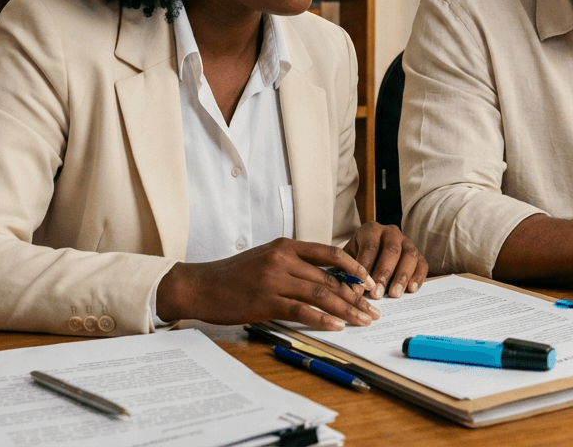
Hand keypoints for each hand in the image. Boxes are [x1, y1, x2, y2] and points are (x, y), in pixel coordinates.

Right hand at [155, 238, 380, 330]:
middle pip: (330, 277)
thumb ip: (293, 264)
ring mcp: (275, 280)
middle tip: (372, 308)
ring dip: (347, 309)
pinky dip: (324, 319)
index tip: (369, 280)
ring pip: (322, 294)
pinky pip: (303, 311)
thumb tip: (328, 279)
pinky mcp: (266, 301)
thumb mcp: (266, 258)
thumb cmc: (234, 275)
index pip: (329, 253)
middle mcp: (283, 259)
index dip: (353, 267)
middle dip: (356, 295)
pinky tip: (338, 326)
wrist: (200, 286)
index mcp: (285, 245)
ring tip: (363, 320)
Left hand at [343, 222, 429, 298]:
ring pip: (409, 256)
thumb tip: (351, 290)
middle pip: (391, 251)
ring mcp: (407, 242)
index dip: (365, 268)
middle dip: (384, 274)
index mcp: (371, 230)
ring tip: (394, 294)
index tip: (359, 288)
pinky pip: (422, 265)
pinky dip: (417, 278)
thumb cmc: (357, 259)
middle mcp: (391, 232)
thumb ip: (348, 271)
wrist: (372, 256)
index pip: (370, 247)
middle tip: (377, 294)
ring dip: (402, 277)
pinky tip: (411, 290)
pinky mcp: (419, 255)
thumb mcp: (348, 260)